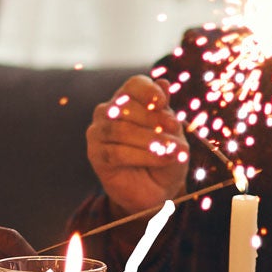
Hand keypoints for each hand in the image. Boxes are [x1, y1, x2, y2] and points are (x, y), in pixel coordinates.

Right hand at [86, 75, 187, 214]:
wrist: (157, 189)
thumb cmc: (164, 155)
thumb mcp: (172, 133)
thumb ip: (165, 110)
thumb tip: (163, 82)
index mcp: (128, 100)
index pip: (134, 85)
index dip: (148, 91)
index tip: (163, 103)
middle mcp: (109, 112)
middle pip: (126, 106)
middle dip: (154, 118)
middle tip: (175, 129)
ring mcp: (99, 133)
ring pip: (121, 130)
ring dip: (151, 140)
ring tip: (172, 150)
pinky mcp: (96, 155)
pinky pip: (117, 153)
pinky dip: (144, 156)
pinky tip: (163, 159)